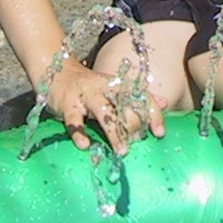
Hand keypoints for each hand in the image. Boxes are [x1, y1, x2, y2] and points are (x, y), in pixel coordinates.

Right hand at [46, 57, 164, 156]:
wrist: (57, 71)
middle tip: (138, 143)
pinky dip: (79, 132)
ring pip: (103, 113)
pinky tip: (85, 145)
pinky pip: (74, 119)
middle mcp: (104, 88)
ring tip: (122, 151)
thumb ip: (138, 96)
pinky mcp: (67, 104)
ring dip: (114, 133)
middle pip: (124, 105)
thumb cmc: (91, 86)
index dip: (152, 113)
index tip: (160, 133)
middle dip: (133, 125)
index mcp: (118, 84)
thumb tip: (165, 102)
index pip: (141, 96)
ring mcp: (86, 95)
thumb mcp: (114, 87)